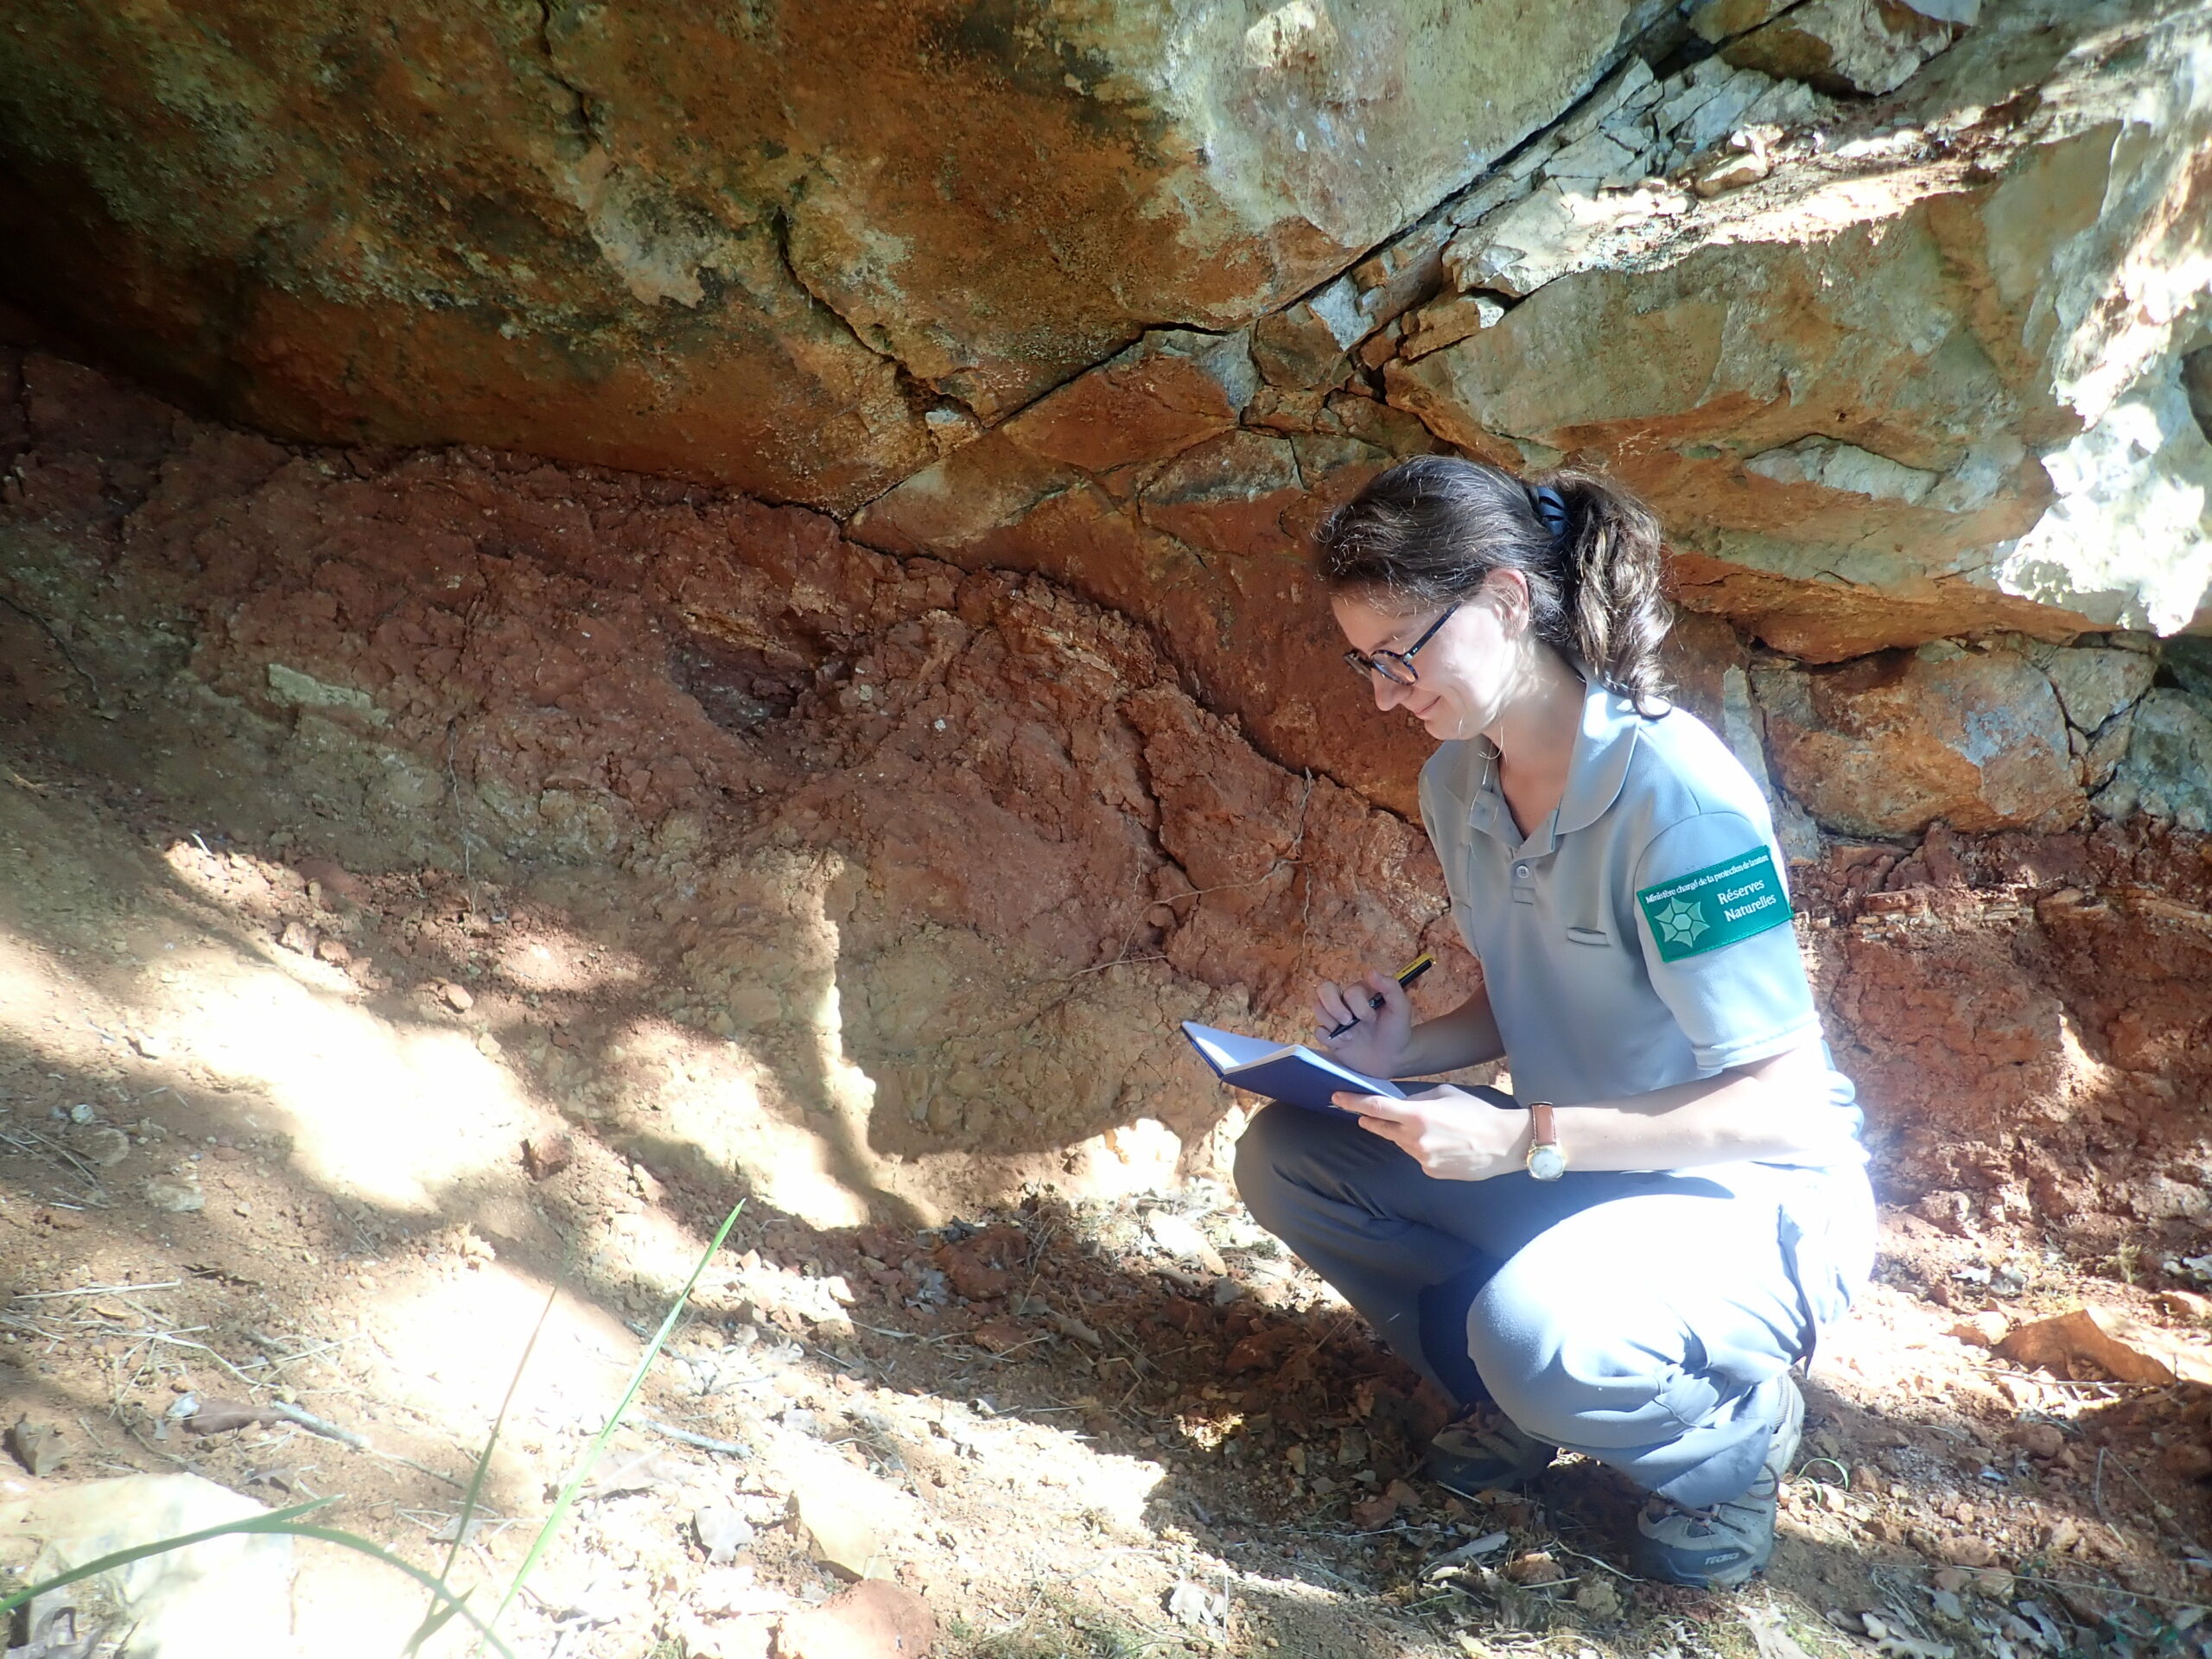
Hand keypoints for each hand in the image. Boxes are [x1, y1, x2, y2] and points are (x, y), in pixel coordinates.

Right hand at [1313, 968, 1413, 1079]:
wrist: (1392, 1058)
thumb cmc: (1396, 1030)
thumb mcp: (1401, 1008)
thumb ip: (1390, 987)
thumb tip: (1371, 972)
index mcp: (1360, 993)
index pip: (1349, 991)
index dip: (1358, 1005)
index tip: (1371, 1018)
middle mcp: (1345, 1002)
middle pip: (1323, 989)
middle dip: (1334, 1007)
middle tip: (1348, 1021)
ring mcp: (1336, 1019)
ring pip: (1317, 1008)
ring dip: (1331, 1023)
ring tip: (1350, 1037)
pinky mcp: (1330, 1036)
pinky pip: (1318, 1031)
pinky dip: (1328, 1039)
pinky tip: (1344, 1044)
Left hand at [1331, 1085, 1528, 1181]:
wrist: (1504, 1144)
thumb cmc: (1477, 1113)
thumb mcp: (1446, 1094)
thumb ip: (1417, 1099)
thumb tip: (1399, 1103)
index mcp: (1417, 1115)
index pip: (1375, 1108)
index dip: (1352, 1102)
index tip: (1337, 1098)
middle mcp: (1414, 1139)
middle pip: (1382, 1129)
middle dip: (1372, 1121)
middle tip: (1365, 1115)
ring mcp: (1422, 1159)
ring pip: (1401, 1144)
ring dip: (1405, 1135)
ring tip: (1432, 1129)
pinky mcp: (1431, 1172)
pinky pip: (1418, 1157)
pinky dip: (1422, 1149)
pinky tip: (1443, 1144)